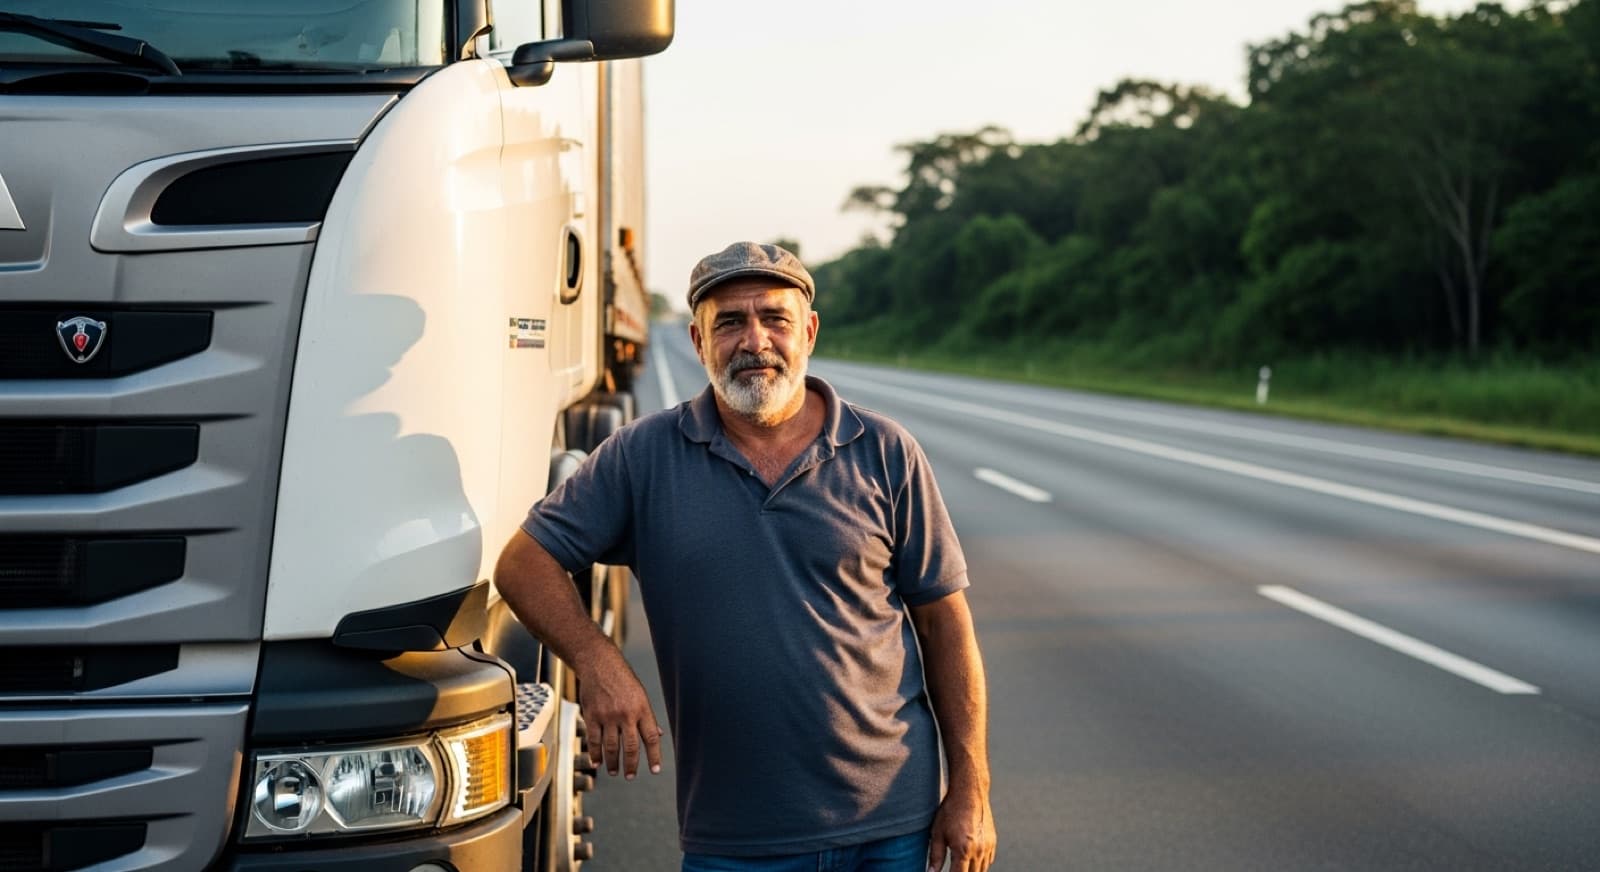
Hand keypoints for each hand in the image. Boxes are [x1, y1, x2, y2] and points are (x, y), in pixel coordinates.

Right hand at [574, 648, 663, 779]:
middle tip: (630, 776)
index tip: (655, 770)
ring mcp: (608, 716)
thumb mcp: (640, 695)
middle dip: (631, 765)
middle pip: (631, 746)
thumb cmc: (622, 678)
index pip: (651, 737)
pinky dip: (595, 754)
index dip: (654, 755)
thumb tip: (658, 735)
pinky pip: (594, 740)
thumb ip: (647, 716)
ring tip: (614, 771)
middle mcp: (626, 714)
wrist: (598, 663)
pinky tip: (597, 762)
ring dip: (613, 762)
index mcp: (642, 708)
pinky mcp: (592, 715)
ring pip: (611, 746)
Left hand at [927, 787, 995, 871]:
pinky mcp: (992, 842)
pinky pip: (988, 861)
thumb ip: (935, 856)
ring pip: (982, 871)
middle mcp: (978, 851)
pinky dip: (980, 865)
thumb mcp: (937, 833)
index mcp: (963, 850)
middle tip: (953, 869)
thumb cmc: (951, 811)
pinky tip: (970, 862)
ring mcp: (987, 847)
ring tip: (960, 867)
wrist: (969, 792)